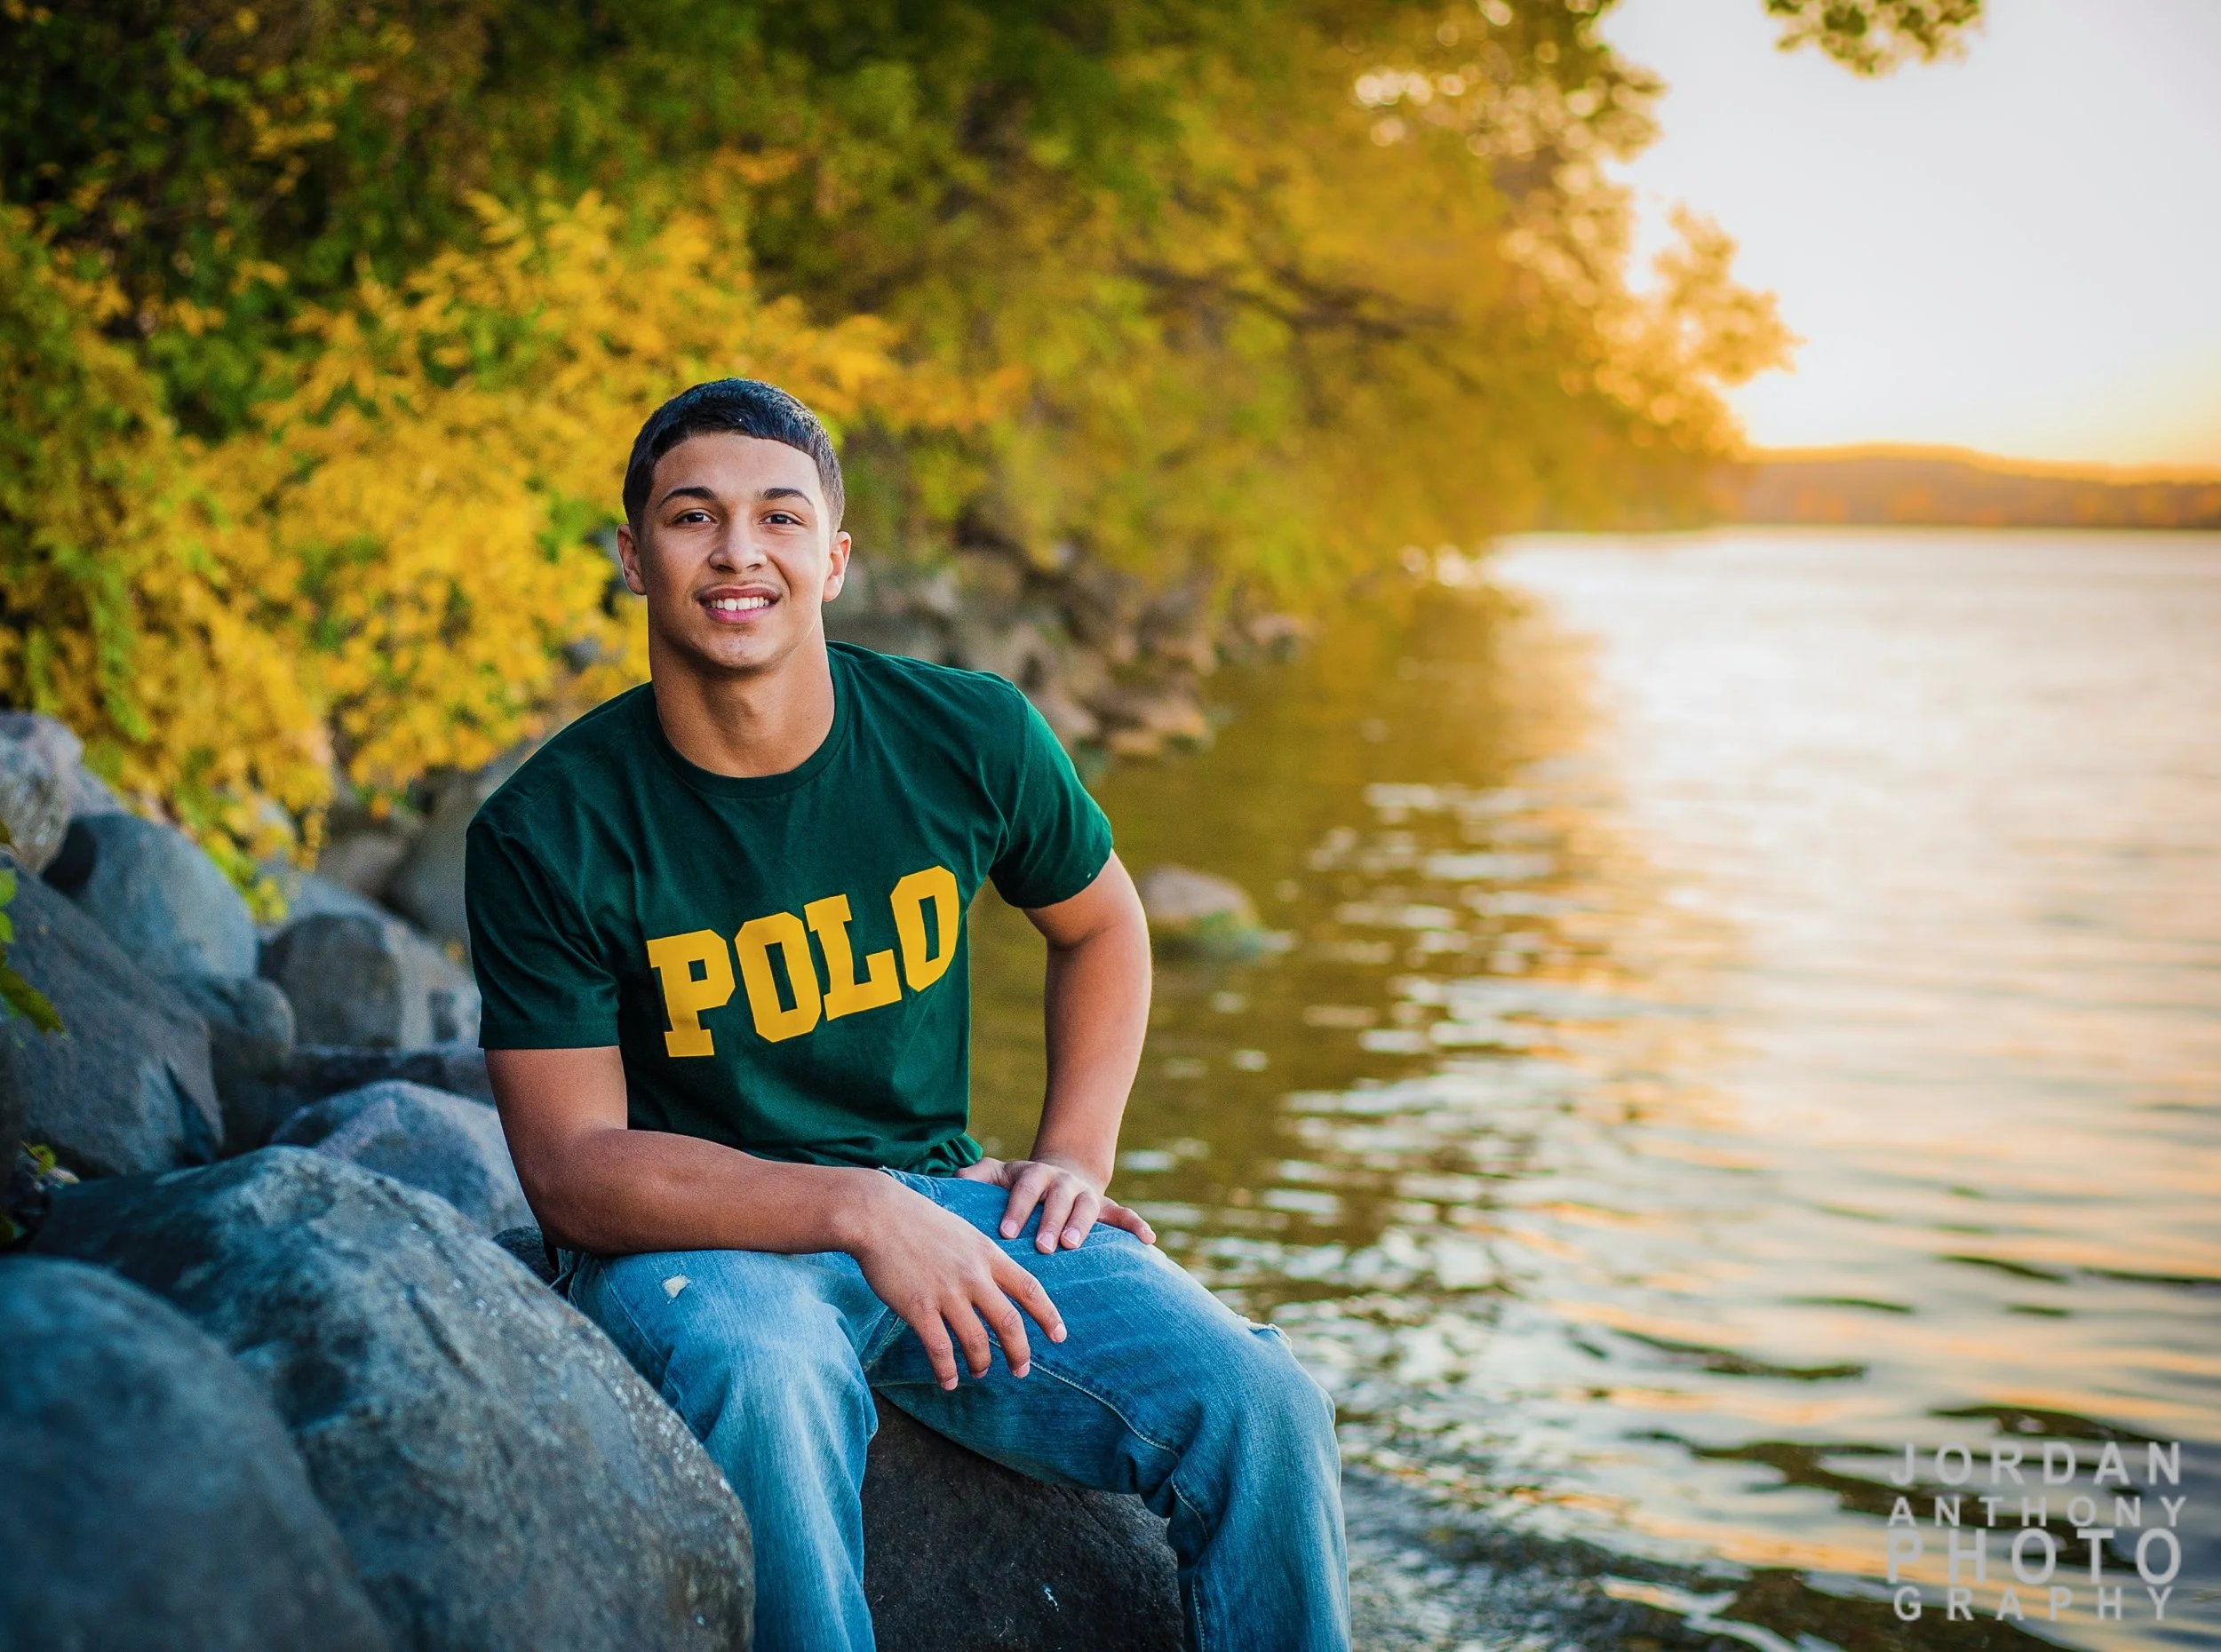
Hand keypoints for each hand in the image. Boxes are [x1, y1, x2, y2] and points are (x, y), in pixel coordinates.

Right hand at [846, 1175, 1066, 1390]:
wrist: (879, 1214)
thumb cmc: (918, 1220)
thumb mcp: (963, 1231)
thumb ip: (981, 1256)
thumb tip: (993, 1278)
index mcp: (987, 1254)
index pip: (1030, 1288)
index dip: (1048, 1315)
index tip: (1059, 1335)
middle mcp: (973, 1275)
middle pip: (1009, 1323)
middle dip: (1020, 1352)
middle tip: (1022, 1370)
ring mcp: (946, 1292)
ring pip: (976, 1341)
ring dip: (982, 1363)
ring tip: (979, 1372)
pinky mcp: (918, 1307)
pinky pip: (940, 1349)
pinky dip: (947, 1370)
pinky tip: (948, 1381)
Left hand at [958, 1153, 1157, 1252]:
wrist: (1061, 1172)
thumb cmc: (1020, 1182)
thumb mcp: (998, 1173)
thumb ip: (976, 1175)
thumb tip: (953, 1177)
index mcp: (1035, 1175)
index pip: (1025, 1189)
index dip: (1016, 1209)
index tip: (1005, 1233)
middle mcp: (1062, 1183)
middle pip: (1058, 1199)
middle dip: (1051, 1222)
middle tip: (1044, 1246)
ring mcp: (1086, 1194)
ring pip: (1088, 1207)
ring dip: (1082, 1225)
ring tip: (1074, 1246)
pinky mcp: (1106, 1207)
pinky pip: (1124, 1215)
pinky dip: (1136, 1225)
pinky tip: (1148, 1241)